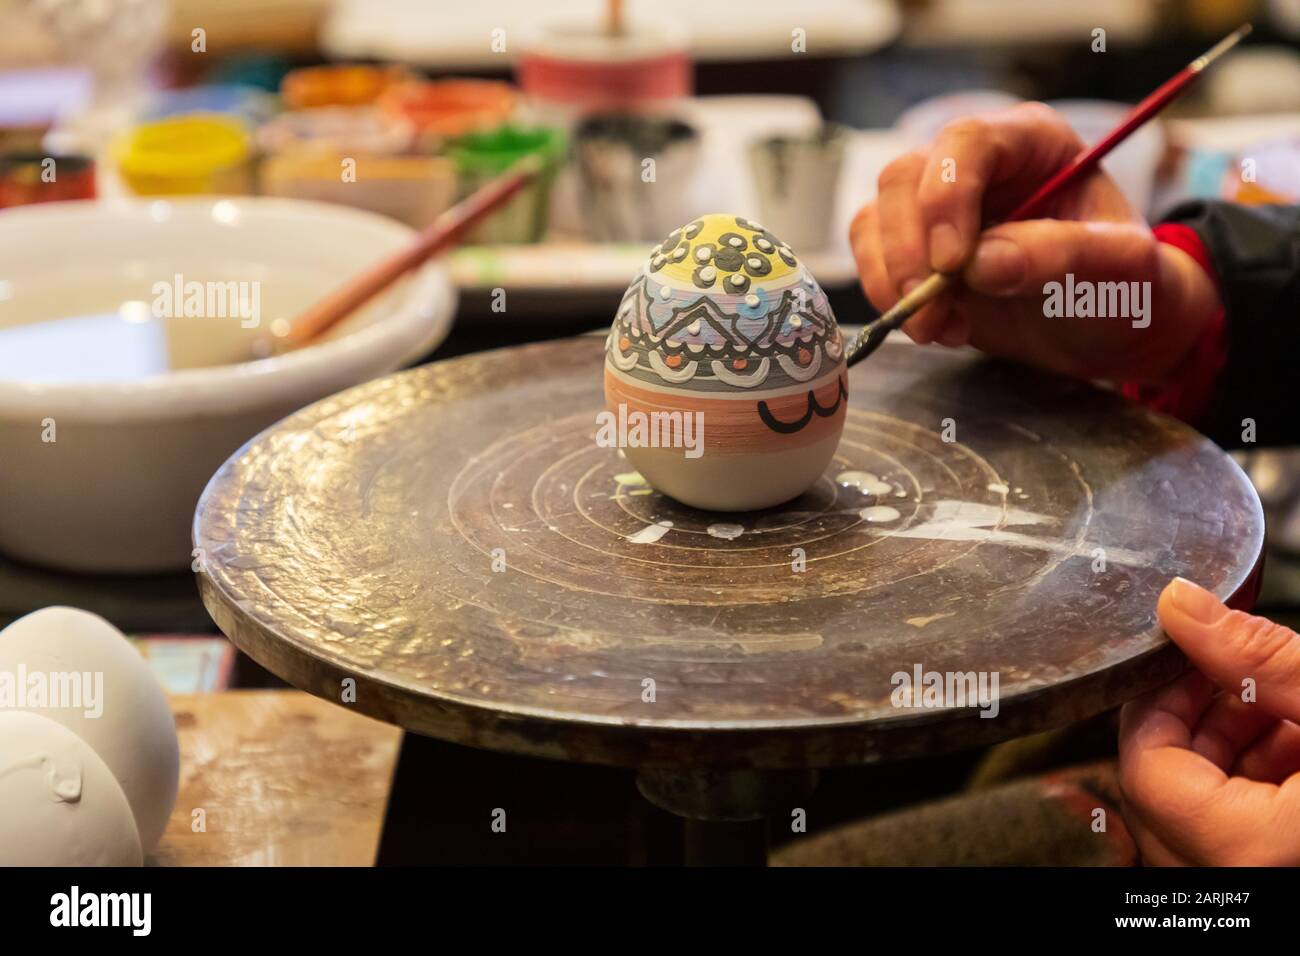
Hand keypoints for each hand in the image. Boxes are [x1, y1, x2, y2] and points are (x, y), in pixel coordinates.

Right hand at [850, 102, 1221, 384]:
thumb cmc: (1123, 287)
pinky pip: (870, 255)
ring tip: (940, 328)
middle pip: (904, 178)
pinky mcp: (913, 247)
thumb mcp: (1120, 270)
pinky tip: (938, 327)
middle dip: (908, 251)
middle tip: (931, 312)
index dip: (947, 196)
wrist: (1101, 330)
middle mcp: (976, 164)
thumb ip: (1062, 255)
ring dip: (892, 279)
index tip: (951, 264)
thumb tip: (982, 264)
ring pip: (876, 216)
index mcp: (1032, 143)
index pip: (967, 142)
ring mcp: (937, 205)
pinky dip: (888, 296)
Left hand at [1118, 577, 1299, 865]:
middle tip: (1243, 681)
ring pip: (1198, 817)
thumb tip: (1183, 605)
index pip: (1143, 771)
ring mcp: (1252, 886)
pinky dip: (1256, 789)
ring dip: (1232, 755)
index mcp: (1250, 852)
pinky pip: (1233, 838)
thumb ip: (1262, 660)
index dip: (1160, 702)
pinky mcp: (1272, 876)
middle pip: (1166, 793)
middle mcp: (1240, 883)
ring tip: (1287, 714)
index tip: (1186, 661)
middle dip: (1200, 723)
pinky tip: (1297, 748)